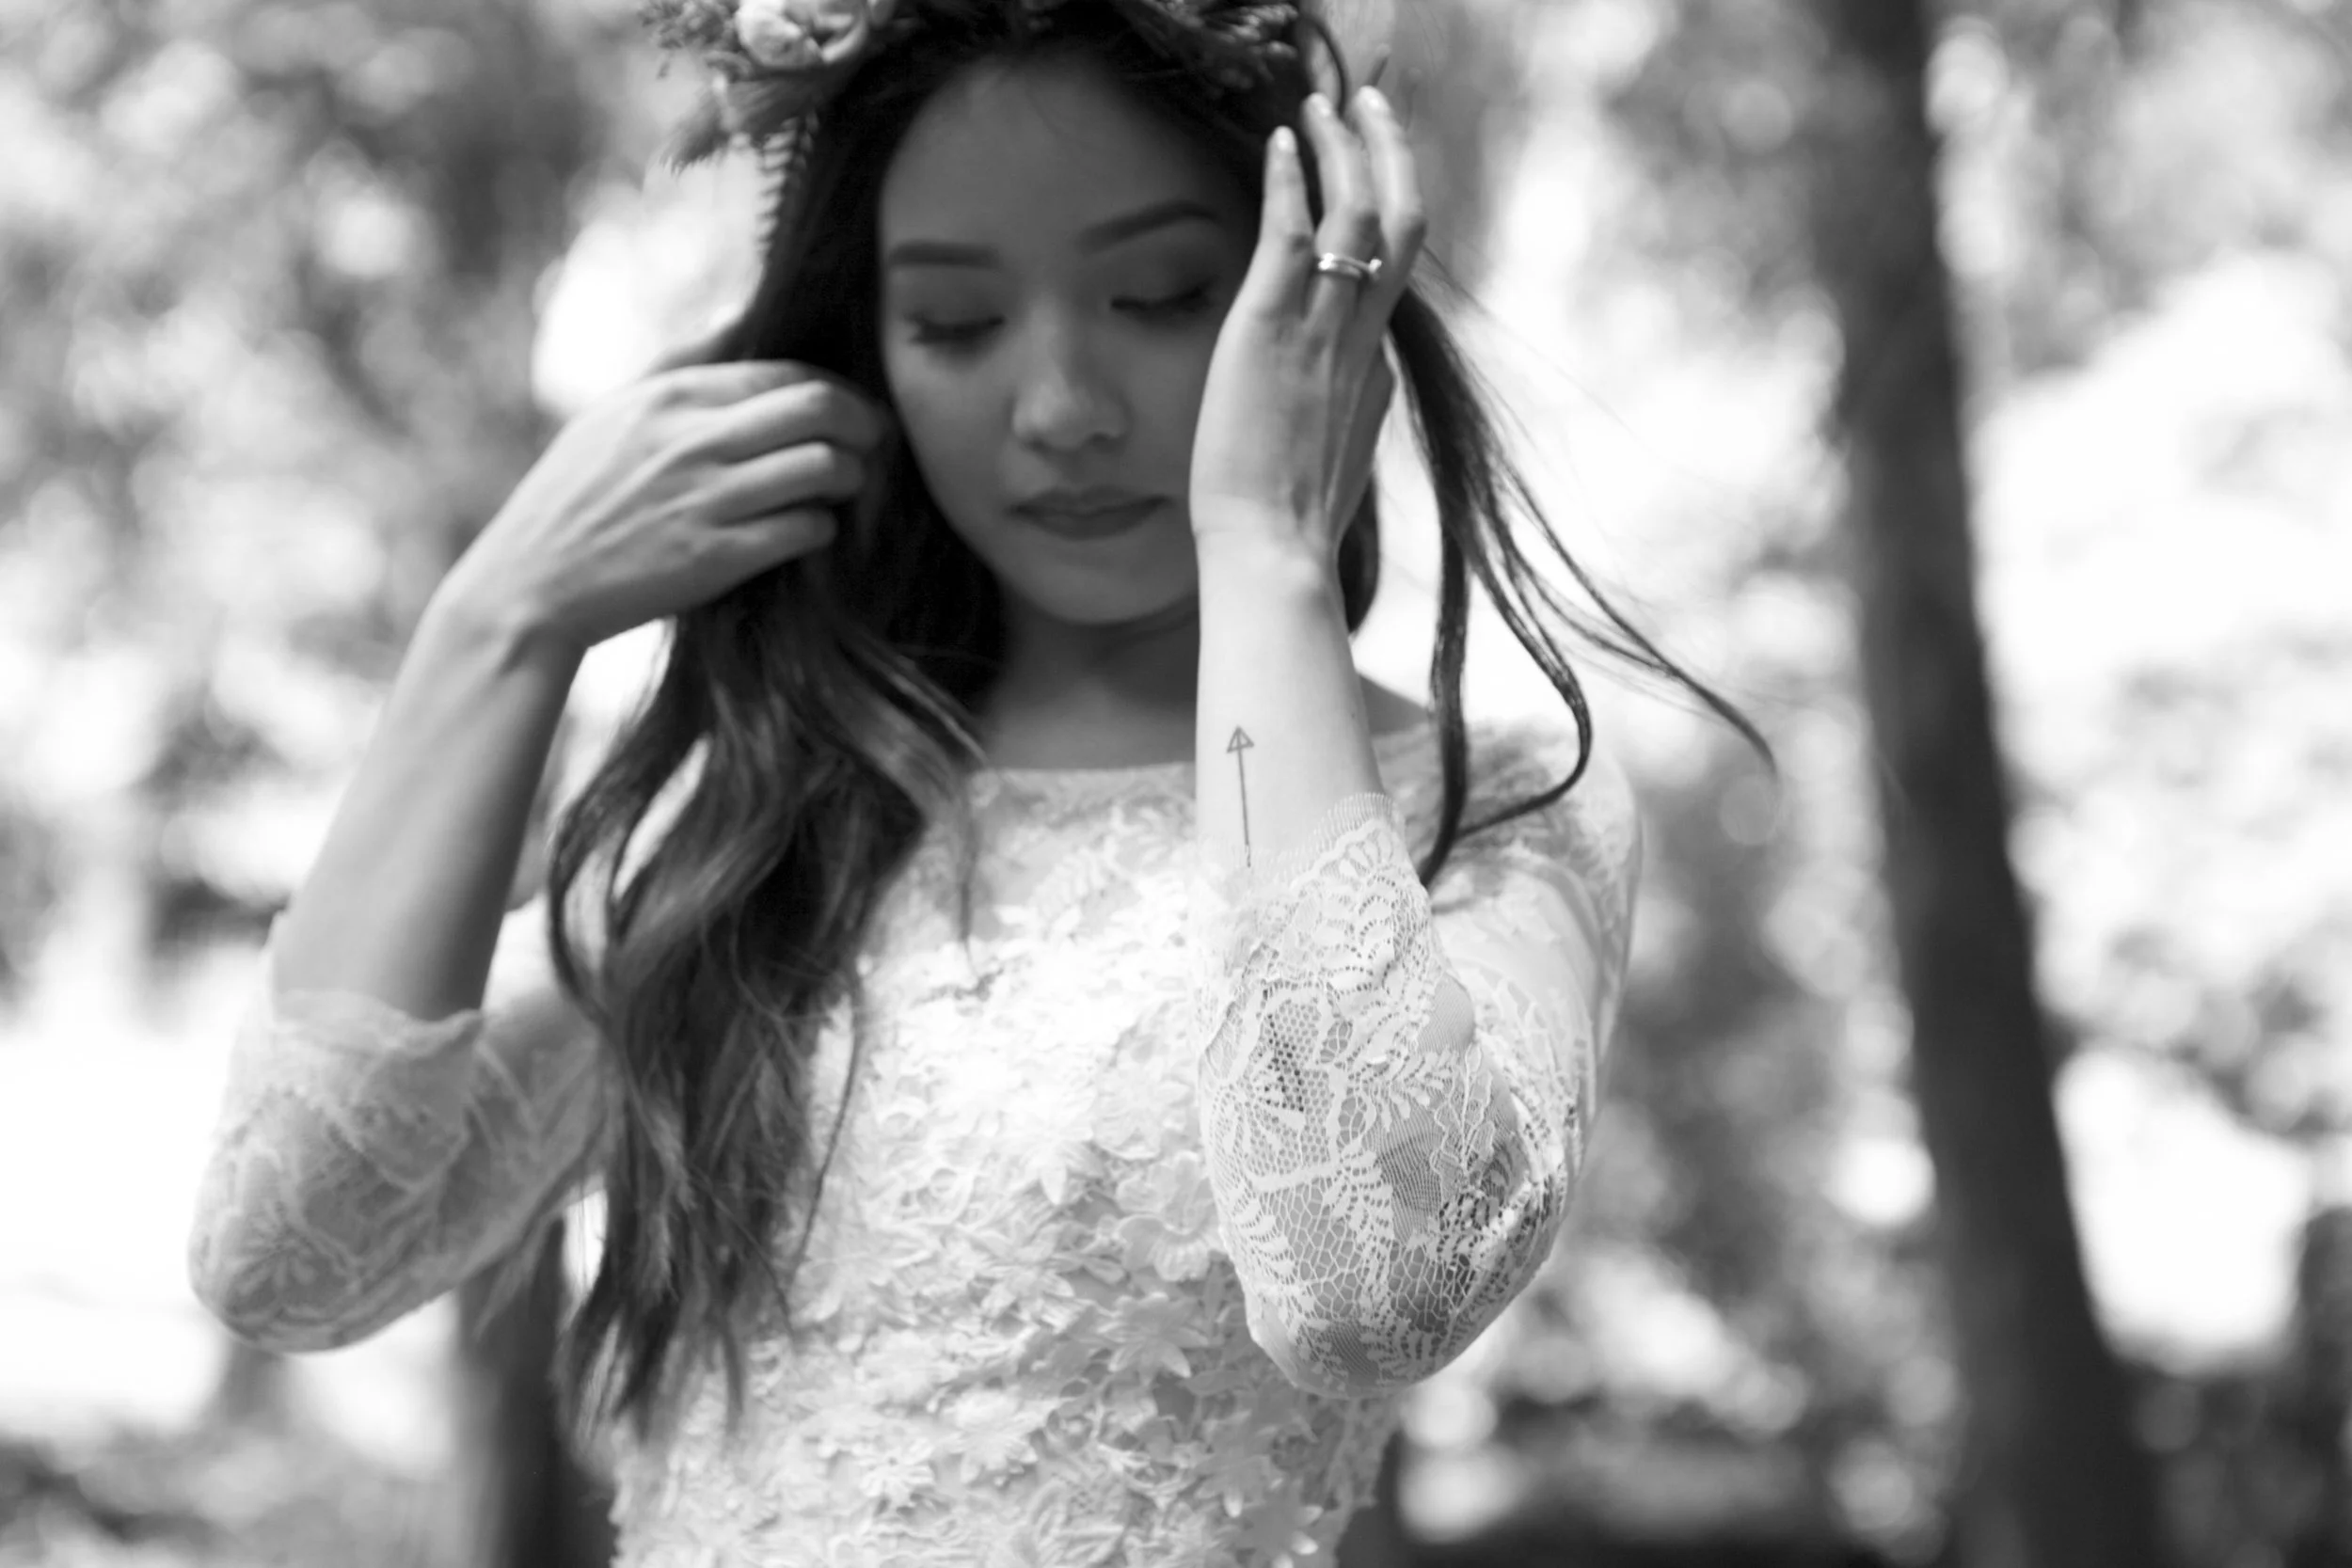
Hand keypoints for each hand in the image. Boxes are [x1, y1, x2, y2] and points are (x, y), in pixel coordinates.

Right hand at [441, 359, 890, 653]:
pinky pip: (804, 529)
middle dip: (863, 423)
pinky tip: (810, 531)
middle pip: (818, 407)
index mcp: (669, 396)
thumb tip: (741, 317)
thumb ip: (680, 367)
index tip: (849, 410)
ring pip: (823, 467)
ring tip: (845, 489)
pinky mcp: (715, 558)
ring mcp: (705, 499)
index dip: (834, 389)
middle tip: (873, 442)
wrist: (531, 584)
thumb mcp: (612, 414)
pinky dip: (822, 528)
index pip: (784, 372)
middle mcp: (691, 440)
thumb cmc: (574, 498)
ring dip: (851, 478)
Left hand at [1187, 86, 1425, 569]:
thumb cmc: (1293, 524)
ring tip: (1326, 101)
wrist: (1276, 553)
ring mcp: (1320, 329)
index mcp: (1374, 369)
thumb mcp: (1345, 456)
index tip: (1379, 168)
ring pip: (1354, 212)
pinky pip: (1290, 232)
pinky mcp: (1270, 328)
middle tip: (1372, 100)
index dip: (1390, 206)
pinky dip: (1289, 178)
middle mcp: (1360, 338)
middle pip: (1400, 220)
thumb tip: (1379, 382)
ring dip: (1343, 147)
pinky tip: (1281, 139)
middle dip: (1390, 151)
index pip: (1391, 270)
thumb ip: (1363, 408)